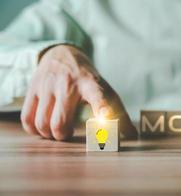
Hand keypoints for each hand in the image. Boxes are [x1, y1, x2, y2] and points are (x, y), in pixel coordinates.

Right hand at [21, 45, 136, 140]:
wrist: (61, 54)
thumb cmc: (88, 79)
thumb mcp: (105, 91)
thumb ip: (118, 113)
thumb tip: (133, 136)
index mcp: (91, 84)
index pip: (98, 98)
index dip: (102, 110)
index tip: (105, 120)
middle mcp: (68, 84)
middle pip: (60, 124)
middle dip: (64, 136)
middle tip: (69, 132)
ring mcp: (48, 85)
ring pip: (43, 124)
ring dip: (50, 134)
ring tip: (58, 129)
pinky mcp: (32, 88)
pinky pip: (27, 119)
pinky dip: (35, 130)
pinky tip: (44, 126)